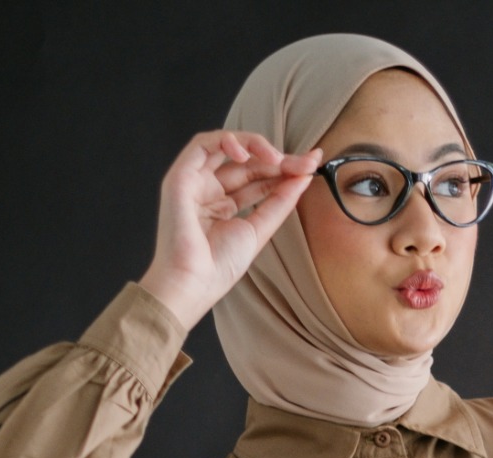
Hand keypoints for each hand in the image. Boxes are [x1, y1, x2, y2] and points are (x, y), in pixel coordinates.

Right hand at [137, 130, 322, 331]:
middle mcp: (209, 192)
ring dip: (256, 146)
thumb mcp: (259, 230)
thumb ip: (280, 202)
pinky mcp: (181, 175)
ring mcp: (195, 182)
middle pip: (248, 164)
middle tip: (305, 162)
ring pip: (227, 148)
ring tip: (278, 159)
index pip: (258, 180)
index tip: (310, 166)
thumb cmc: (219, 266)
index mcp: (225, 208)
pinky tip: (247, 154)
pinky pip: (203, 144)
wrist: (193, 282)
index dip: (284, 171)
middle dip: (278, 160)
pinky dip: (227, 142)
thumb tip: (304, 176)